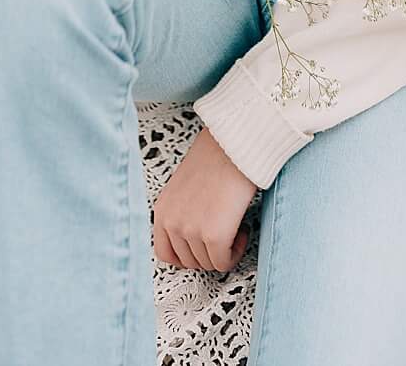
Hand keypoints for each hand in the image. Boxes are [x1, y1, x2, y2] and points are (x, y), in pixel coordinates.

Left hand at [153, 127, 256, 272]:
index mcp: (162, 211)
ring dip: (224, 252)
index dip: (187, 256)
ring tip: (235, 229)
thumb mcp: (186, 185)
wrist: (236, 142)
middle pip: (189, 261)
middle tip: (225, 235)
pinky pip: (223, 262)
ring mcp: (191, 230)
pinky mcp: (214, 235)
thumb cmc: (218, 154)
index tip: (203, 249)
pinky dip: (235, 253)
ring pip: (207, 263)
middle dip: (209, 253)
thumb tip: (197, 230)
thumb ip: (184, 209)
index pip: (165, 253)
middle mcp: (172, 223)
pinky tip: (242, 231)